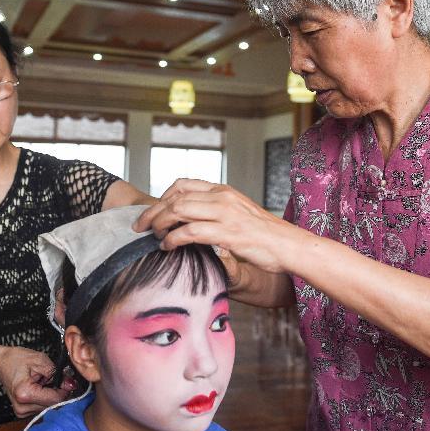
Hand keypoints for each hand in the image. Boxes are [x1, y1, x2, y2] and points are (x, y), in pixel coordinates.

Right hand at [0, 346, 73, 416]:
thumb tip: (71, 384)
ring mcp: (21, 412)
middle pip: (53, 405)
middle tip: (52, 378)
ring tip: (43, 381)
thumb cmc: (16, 359)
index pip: (56, 399)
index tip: (66, 379)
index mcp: (25, 394)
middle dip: (57, 391)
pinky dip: (44, 397)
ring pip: (49, 407)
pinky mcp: (22, 413)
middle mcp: (22, 407)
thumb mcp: (40, 359)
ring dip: (50, 394)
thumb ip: (57, 372)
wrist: (0, 363)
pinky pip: (42, 407)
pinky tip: (39, 388)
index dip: (65, 389)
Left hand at [133, 178, 298, 274]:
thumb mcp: (239, 214)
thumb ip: (217, 212)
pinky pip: (191, 232)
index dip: (162, 197)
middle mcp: (222, 197)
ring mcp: (224, 214)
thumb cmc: (265, 235)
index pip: (183, 184)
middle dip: (153, 211)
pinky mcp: (227, 233)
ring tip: (151, 236)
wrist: (290, 245)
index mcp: (224, 191)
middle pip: (175, 197)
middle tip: (139, 225)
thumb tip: (193, 220)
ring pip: (179, 210)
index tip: (153, 211)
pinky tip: (167, 246)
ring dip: (159, 223)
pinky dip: (173, 239)